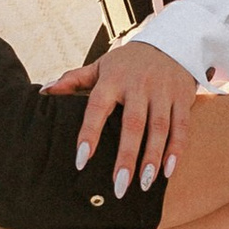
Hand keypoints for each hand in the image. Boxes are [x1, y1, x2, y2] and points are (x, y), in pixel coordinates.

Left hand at [49, 36, 199, 194]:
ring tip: (144, 184)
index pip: (97, 108)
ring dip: (152, 158)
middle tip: (119, 186)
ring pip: (158, 128)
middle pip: (132, 124)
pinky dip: (176, 149)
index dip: (89, 134)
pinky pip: (180, 126)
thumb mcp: (100, 66)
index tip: (81, 160)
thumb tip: (45, 91)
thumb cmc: (127, 62)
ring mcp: (162, 92)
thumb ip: (74, 79)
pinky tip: (168, 171)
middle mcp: (138, 86)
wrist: (169, 42)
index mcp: (113, 80)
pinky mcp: (182, 98)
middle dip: (126, 157)